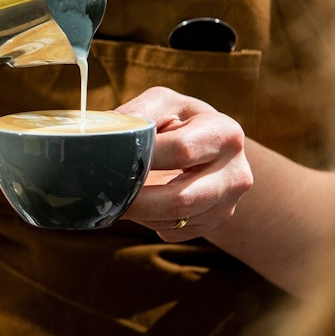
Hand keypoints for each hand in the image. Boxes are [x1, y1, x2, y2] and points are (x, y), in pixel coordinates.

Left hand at [116, 87, 252, 241]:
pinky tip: (145, 202)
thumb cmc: (178, 120)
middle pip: (180, 199)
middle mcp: (236, 172)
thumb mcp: (161, 104)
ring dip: (141, 212)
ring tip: (121, 196)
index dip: (143, 159)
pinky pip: (175, 231)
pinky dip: (151, 220)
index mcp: (224, 133)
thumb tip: (98, 137)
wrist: (209, 144)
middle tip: (107, 195)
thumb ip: (135, 116)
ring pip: (175, 220)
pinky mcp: (215, 222)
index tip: (112, 162)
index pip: (181, 151)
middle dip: (137, 200)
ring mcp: (229, 203)